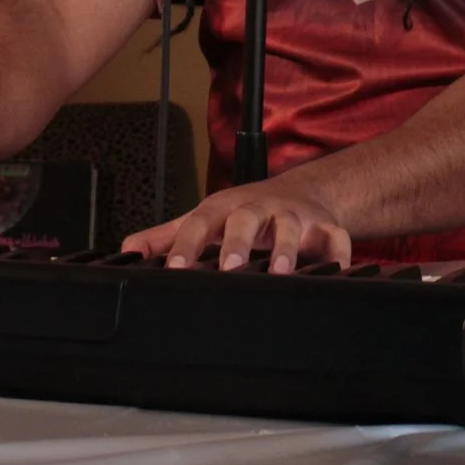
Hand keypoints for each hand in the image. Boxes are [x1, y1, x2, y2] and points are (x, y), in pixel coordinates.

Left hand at [121, 180, 352, 274]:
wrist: (301, 192)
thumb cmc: (244, 213)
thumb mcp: (205, 219)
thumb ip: (166, 237)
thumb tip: (125, 252)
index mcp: (224, 209)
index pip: (199, 223)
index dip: (186, 246)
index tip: (176, 270)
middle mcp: (258, 209)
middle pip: (246, 218)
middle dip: (239, 241)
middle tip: (230, 267)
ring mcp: (293, 217)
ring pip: (291, 227)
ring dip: (286, 248)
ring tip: (280, 272)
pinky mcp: (325, 228)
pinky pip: (336, 239)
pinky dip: (338, 255)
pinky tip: (335, 273)